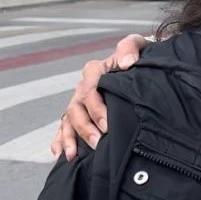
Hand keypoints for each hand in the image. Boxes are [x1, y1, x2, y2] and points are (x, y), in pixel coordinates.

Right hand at [50, 33, 150, 159]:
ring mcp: (80, 101)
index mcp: (95, 70)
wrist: (139, 63)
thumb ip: (130, 48)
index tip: (107, 125)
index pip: (90, 90)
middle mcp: (84, 86)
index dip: (96, 108)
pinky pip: (65, 126)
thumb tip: (126, 63)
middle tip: (98, 143)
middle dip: (85, 127)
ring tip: (72, 154)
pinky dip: (60, 139)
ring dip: (69, 137)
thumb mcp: (137, 45)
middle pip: (77, 108)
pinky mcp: (80, 112)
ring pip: (69, 119)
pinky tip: (60, 154)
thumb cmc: (137, 55)